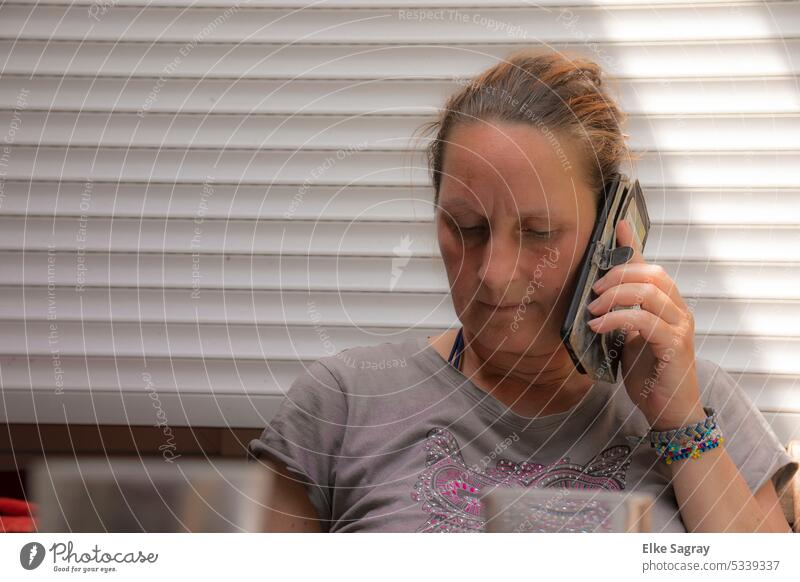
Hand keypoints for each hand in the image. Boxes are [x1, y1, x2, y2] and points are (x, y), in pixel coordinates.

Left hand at [584, 219, 705, 429]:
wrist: (668, 411)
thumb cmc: (648, 374)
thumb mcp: (628, 337)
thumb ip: (621, 314)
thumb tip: (596, 296)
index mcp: (668, 305)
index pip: (650, 267)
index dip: (633, 244)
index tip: (616, 224)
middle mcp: (679, 310)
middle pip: (652, 274)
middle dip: (618, 275)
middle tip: (593, 291)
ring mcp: (680, 326)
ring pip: (649, 292)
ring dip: (615, 296)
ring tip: (593, 310)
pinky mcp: (675, 345)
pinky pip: (645, 320)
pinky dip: (617, 319)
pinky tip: (598, 327)